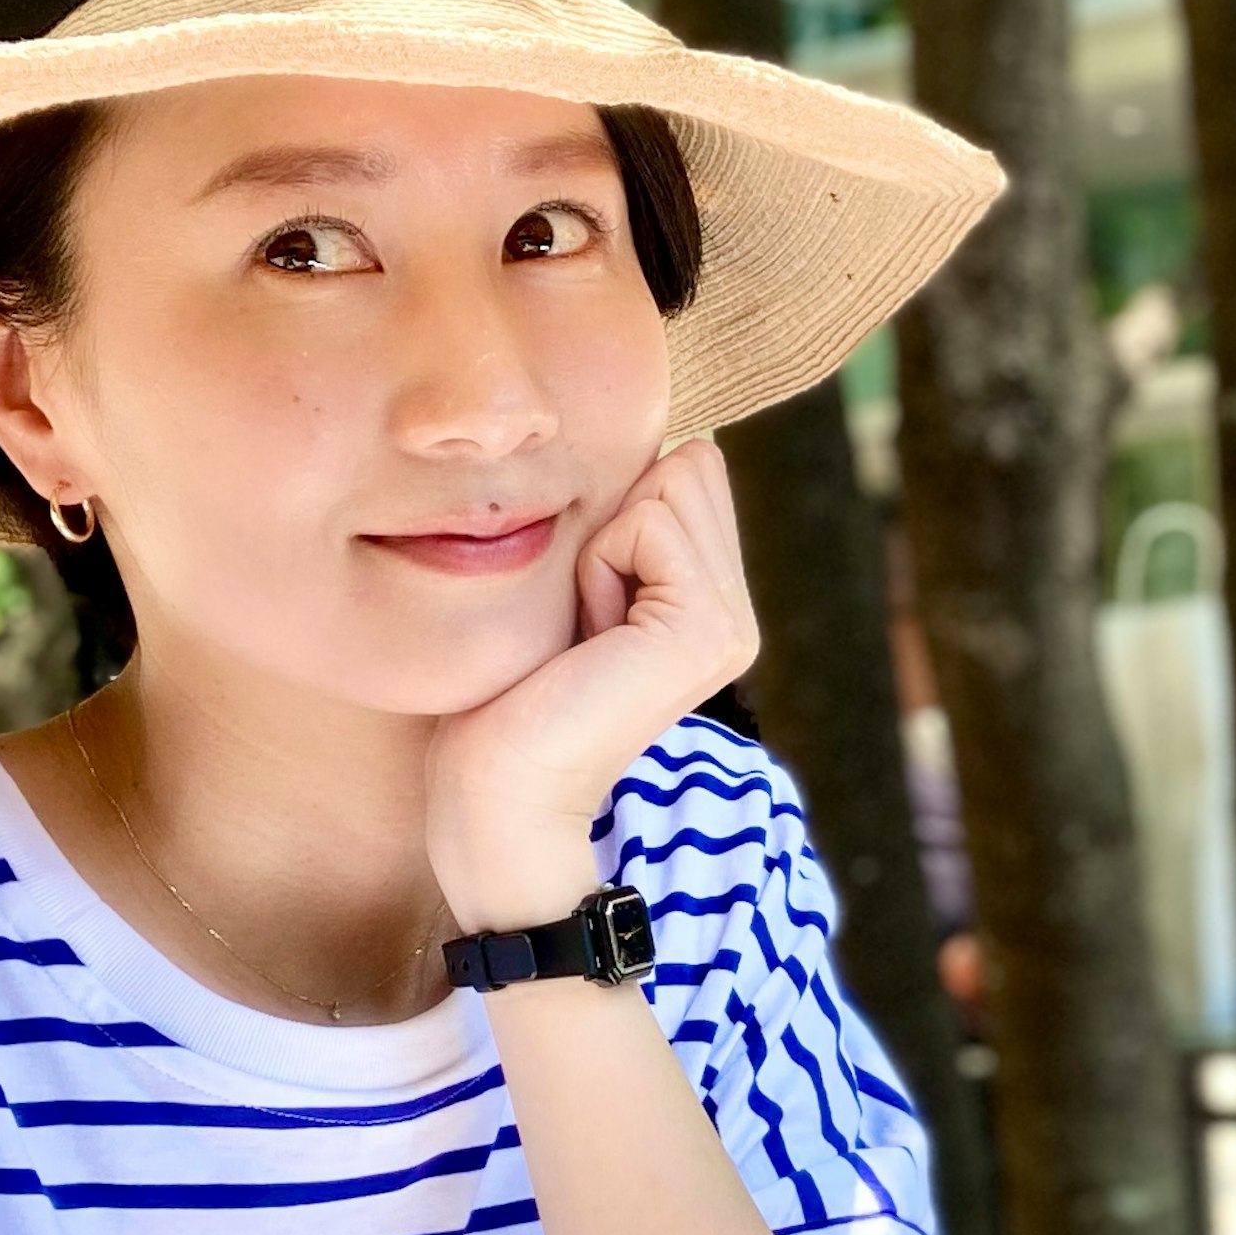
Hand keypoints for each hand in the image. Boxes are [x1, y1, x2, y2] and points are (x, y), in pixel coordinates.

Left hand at [428, 438, 757, 932]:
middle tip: (580, 616)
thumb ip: (618, 525)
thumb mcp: (570, 587)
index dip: (610, 511)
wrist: (498, 796)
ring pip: (670, 482)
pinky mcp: (705, 630)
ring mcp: (732, 623)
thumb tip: (650, 438)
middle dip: (611, 519)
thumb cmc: (506, 697)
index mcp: (710, 601)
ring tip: (582, 630)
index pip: (688, 465)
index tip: (578, 603)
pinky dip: (596, 566)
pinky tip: (586, 639)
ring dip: (599, 544)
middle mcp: (737, 612)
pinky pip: (647, 524)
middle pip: (688, 464)